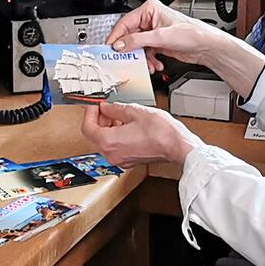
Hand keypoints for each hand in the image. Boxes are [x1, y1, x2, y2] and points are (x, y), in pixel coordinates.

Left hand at [80, 102, 203, 166]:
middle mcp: (112, 154)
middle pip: (95, 135)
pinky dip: (116, 135)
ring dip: (108, 127)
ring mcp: (120, 160)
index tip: (94, 105)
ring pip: (105, 141)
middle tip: (107, 107)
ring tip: (119, 114)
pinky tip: (126, 125)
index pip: (87, 128)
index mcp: (109, 142)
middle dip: (99, 119)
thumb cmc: (161, 132)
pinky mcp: (129, 161)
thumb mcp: (134, 111)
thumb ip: (114, 108)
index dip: (89, 113)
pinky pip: (115, 147)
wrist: (177, 146)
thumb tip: (105, 107)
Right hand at [106, 0, 224, 70]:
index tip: (109, 47)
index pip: (125, 22)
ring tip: (147, 64)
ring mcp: (154, 32)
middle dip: (131, 50)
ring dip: (142, 58)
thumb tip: (119, 44)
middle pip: (130, 36)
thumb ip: (137, 41)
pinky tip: (155, 64)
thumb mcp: (160, 37)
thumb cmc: (191, 33)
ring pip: (137, 47)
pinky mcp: (158, 43)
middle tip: (125, 60)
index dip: (116, 36)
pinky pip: (146, 52)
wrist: (206, 46)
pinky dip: (149, 60)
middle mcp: (150, 19)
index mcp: (149, 9)